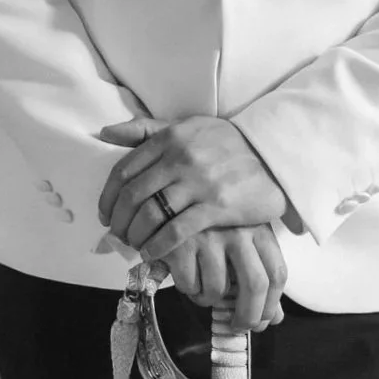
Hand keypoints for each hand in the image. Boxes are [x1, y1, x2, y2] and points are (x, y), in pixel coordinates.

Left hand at [97, 116, 290, 255]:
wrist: (274, 152)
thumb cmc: (226, 141)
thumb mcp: (186, 126)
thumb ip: (145, 129)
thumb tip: (105, 133)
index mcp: (169, 138)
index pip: (124, 170)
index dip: (108, 196)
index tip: (104, 213)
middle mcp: (179, 158)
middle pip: (133, 195)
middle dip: (119, 220)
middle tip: (117, 234)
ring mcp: (198, 183)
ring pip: (151, 214)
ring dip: (136, 235)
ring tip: (133, 245)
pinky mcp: (217, 206)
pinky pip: (177, 230)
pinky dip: (158, 244)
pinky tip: (152, 252)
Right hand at [158, 223, 287, 333]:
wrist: (165, 202)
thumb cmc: (209, 227)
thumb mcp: (240, 241)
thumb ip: (259, 275)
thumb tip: (274, 318)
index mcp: (257, 228)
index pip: (276, 273)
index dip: (270, 305)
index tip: (261, 322)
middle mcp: (236, 229)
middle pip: (254, 284)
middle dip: (247, 316)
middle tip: (237, 327)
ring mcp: (208, 235)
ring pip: (217, 289)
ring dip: (208, 300)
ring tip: (200, 290)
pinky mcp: (180, 242)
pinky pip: (189, 284)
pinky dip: (187, 289)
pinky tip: (184, 276)